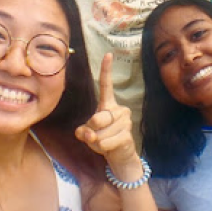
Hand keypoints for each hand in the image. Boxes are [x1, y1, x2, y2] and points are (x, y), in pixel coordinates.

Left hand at [75, 54, 137, 168]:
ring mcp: (126, 122)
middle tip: (93, 136)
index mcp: (109, 104)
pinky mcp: (127, 136)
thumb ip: (83, 131)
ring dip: (95, 142)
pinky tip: (108, 148)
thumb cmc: (103, 139)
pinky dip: (101, 148)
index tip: (108, 54)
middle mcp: (120, 109)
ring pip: (99, 133)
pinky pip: (105, 143)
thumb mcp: (88, 133)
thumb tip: (87, 132)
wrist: (120, 156)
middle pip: (97, 118)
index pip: (106, 85)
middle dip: (91, 130)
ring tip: (103, 143)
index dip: (106, 70)